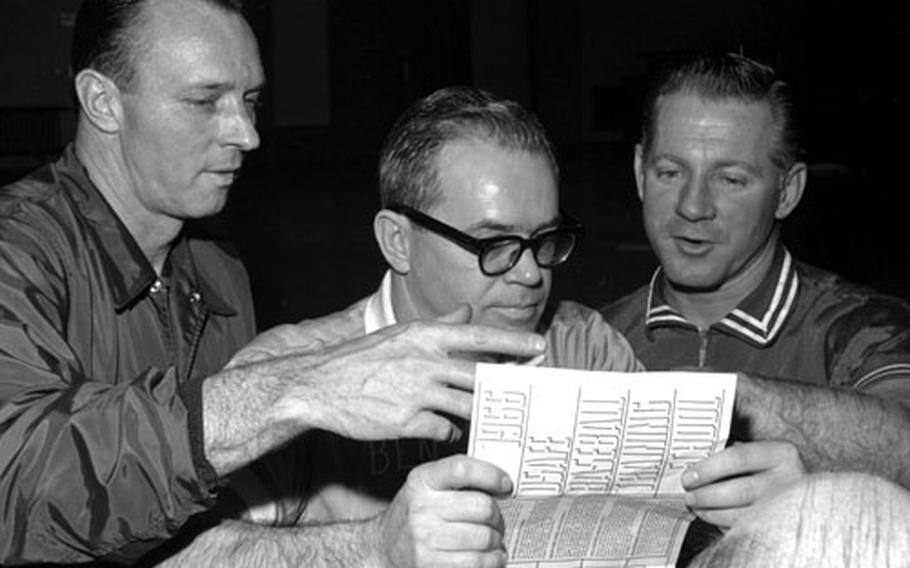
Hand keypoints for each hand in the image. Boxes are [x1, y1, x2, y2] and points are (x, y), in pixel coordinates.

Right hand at [249, 305, 544, 443]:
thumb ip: (439, 324)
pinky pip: (443, 430)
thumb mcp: (400, 334)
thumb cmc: (362, 360)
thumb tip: (467, 311)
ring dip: (482, 414)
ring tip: (495, 419)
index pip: (479, 336)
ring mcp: (415, 393)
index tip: (540, 348)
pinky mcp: (405, 422)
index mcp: (423, 336)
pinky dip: (449, 431)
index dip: (513, 343)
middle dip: (509, 386)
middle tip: (532, 393)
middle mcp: (423, 361)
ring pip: (466, 406)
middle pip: (480, 375)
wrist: (319, 387)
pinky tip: (446, 430)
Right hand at [377, 455, 510, 567]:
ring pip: (485, 537)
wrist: (382, 547)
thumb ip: (458, 480)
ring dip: (497, 541)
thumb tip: (501, 483)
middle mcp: (422, 508)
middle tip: (496, 521)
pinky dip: (492, 561)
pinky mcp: (430, 565)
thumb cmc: (413, 515)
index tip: (506, 486)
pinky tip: (491, 557)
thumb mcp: (426, 486)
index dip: (491, 475)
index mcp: (422, 481)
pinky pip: (477, 563)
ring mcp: (425, 538)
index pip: (462, 469)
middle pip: (482, 507)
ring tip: (492, 541)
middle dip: (498, 516)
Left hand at [682, 440, 805, 528]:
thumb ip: (731, 453)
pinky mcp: (781, 528)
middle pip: (740, 490)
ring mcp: (787, 508)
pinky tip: (711, 517)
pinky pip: (746, 529)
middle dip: (707, 494)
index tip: (688, 476)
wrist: (806, 495)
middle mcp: (790, 480)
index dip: (709, 468)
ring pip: (742, 514)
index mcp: (781, 454)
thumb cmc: (769, 469)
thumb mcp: (758, 453)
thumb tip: (693, 463)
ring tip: (696, 507)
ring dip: (712, 512)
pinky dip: (724, 524)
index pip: (738, 457)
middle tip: (688, 495)